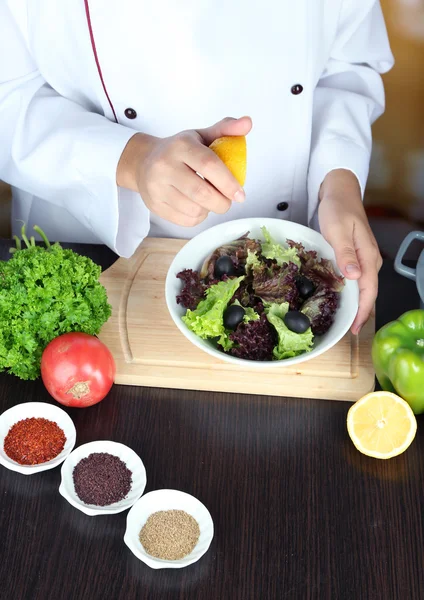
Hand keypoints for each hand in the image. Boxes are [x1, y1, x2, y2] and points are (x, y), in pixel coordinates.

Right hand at [117, 116, 251, 226]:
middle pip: (201, 193)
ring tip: (209, 200)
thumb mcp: (200, 135)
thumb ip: (225, 129)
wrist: (143, 162)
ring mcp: (157, 187)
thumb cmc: (178, 150)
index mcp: (180, 146)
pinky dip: (198, 217)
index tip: (240, 195)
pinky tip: (197, 206)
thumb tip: (248, 123)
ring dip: (209, 210)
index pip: (208, 165)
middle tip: (228, 201)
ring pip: (194, 210)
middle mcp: (165, 166)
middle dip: (222, 202)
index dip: (228, 182)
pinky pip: (185, 220)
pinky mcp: (154, 205)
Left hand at [318, 169, 381, 334]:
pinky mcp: (357, 256)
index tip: (356, 328)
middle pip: (368, 292)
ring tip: (346, 320)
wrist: (340, 191)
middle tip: (349, 330)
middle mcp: (370, 259)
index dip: (363, 310)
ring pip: (363, 287)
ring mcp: (365, 258)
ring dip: (356, 303)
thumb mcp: (337, 230)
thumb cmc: (338, 208)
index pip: (368, 290)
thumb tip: (354, 276)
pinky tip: (343, 299)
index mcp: (367, 255)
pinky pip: (357, 279)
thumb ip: (345, 253)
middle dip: (361, 312)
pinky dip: (352, 292)